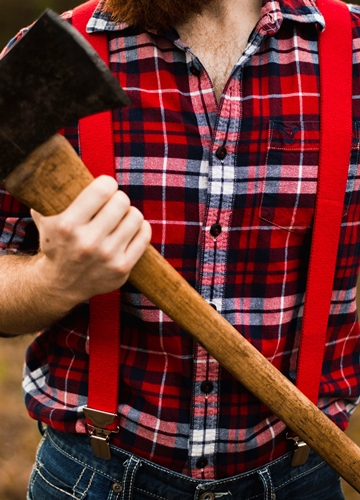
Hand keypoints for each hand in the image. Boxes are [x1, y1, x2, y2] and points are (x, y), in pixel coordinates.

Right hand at [31, 175, 151, 308]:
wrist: (60, 284)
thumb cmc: (56, 243)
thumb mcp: (45, 218)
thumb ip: (50, 193)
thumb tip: (58, 165)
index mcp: (67, 225)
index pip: (103, 188)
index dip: (107, 184)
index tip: (106, 187)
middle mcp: (88, 242)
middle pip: (121, 201)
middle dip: (118, 199)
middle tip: (113, 204)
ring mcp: (107, 257)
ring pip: (136, 216)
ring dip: (129, 213)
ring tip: (120, 218)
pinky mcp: (122, 268)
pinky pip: (144, 235)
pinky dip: (140, 228)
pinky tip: (130, 229)